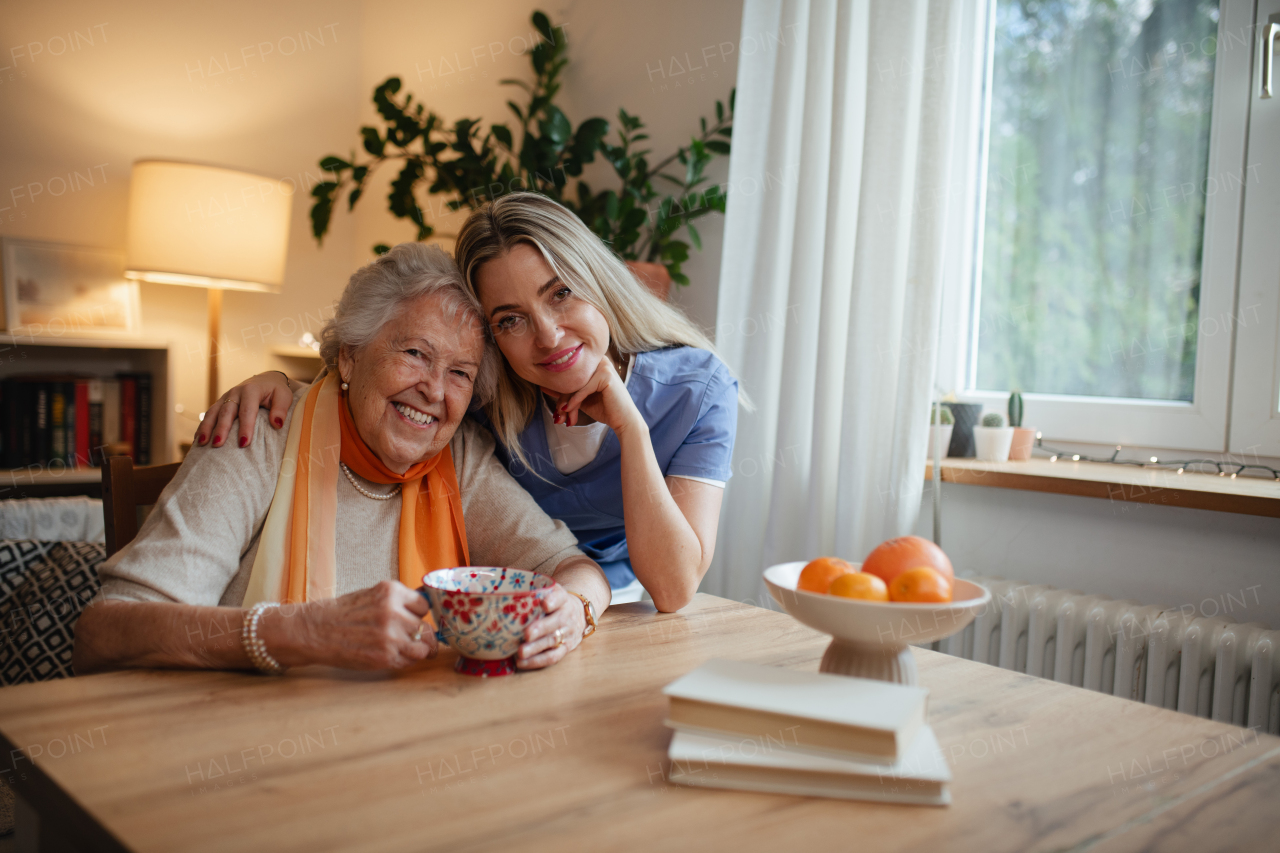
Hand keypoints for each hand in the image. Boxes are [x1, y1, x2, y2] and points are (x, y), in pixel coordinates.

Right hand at [194, 371, 294, 448]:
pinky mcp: (220, 403)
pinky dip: (202, 427)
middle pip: (226, 412)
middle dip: (221, 429)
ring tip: (201, 443)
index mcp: (251, 390)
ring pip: (213, 413)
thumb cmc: (276, 391)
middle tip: (218, 445)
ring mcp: (225, 398)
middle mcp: (235, 393)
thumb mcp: (284, 396)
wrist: (265, 380)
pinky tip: (198, 440)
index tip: (244, 444)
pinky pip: (209, 415)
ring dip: (206, 428)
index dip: (245, 427)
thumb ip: (280, 409)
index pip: (247, 410)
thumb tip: (277, 424)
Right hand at [259, 580, 436, 669]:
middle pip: (427, 628)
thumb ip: (397, 601)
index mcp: (391, 592)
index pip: (424, 605)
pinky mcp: (385, 656)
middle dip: (420, 635)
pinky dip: (404, 661)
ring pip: (424, 647)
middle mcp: (394, 612)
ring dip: (416, 650)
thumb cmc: (343, 613)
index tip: (410, 620)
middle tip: (411, 639)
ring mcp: (391, 636)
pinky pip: (409, 661)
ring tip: (404, 650)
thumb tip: (425, 606)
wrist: (316, 630)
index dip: (417, 615)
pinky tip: (390, 656)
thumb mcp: (372, 595)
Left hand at [516, 584, 586, 669]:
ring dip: (536, 648)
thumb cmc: (554, 603)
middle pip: (557, 621)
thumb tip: (501, 594)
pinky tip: (522, 662)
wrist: (577, 614)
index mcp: (562, 599)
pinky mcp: (565, 648)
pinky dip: (536, 661)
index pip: (559, 597)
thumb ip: (533, 592)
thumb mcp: (549, 592)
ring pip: (553, 640)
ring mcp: (567, 633)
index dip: (553, 601)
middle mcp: (567, 615)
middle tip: (526, 634)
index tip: (544, 604)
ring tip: (520, 652)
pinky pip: (552, 657)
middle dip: (541, 628)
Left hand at [542, 356, 642, 434]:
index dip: (560, 392)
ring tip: (562, 417)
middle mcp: (598, 359)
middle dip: (562, 399)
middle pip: (571, 378)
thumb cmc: (604, 409)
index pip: (570, 374)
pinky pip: (582, 389)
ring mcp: (603, 365)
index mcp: (593, 362)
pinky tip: (568, 411)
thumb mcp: (580, 399)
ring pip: (575, 383)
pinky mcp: (605, 375)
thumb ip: (565, 391)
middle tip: (558, 417)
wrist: (623, 420)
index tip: (555, 408)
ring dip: (566, 402)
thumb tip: (543, 386)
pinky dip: (574, 401)